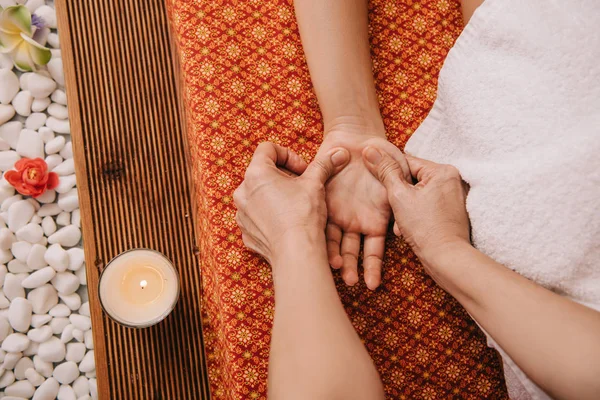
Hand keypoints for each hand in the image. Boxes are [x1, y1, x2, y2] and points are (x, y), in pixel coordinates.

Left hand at [234, 142, 349, 263]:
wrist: (296, 253)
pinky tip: (287, 222)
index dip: (289, 155)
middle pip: (263, 173)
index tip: (303, 170)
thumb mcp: (315, 184)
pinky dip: (270, 216)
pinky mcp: (246, 232)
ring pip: (259, 196)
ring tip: (295, 206)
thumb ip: (324, 165)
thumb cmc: (303, 215)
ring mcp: (242, 214)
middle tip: (302, 187)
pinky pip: (257, 217)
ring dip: (276, 196)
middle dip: (283, 177)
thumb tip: (339, 152)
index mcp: (256, 174)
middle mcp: (242, 192)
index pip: (267, 149)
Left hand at [319, 130, 410, 289]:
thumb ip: (398, 182)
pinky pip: (321, 225)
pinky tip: (319, 251)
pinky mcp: (324, 205)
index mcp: (377, 219)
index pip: (375, 250)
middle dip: (352, 269)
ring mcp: (339, 216)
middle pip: (353, 253)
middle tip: (350, 281)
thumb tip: (399, 205)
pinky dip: (321, 240)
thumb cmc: (380, 153)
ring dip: (335, 259)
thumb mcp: (394, 166)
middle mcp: (357, 223)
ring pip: (335, 243)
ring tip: (333, 270)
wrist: (355, 140)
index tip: (372, 283)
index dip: (373, 267)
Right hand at [362, 146, 470, 274]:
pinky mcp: (452, 212)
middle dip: (399, 196)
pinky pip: (427, 206)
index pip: (407, 163)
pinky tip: (409, 228)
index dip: (390, 175)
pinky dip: (416, 214)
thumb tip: (370, 150)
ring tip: (402, 223)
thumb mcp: (399, 196)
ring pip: (418, 194)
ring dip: (406, 207)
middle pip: (413, 179)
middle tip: (394, 209)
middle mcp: (453, 180)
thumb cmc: (425, 228)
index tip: (381, 187)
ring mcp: (454, 196)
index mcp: (443, 171)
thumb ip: (385, 171)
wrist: (446, 258)